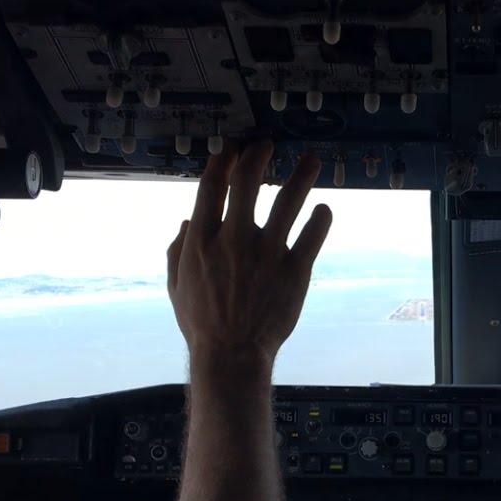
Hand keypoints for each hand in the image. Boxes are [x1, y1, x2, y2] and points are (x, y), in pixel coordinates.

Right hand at [167, 142, 331, 371]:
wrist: (232, 354)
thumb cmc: (202, 323)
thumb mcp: (176, 285)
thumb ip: (178, 249)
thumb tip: (188, 221)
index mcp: (202, 240)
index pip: (211, 186)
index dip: (222, 161)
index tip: (232, 149)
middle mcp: (234, 239)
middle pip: (247, 182)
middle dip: (258, 156)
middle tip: (268, 145)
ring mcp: (267, 253)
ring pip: (288, 201)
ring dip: (301, 177)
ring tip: (312, 161)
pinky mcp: (295, 270)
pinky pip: (312, 235)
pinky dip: (320, 218)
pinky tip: (323, 209)